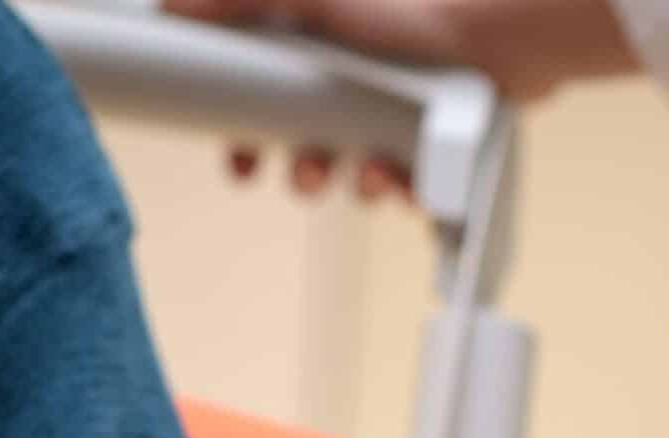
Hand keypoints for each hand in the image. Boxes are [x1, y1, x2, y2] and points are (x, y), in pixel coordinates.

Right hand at [165, 0, 640, 195]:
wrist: (499, 26)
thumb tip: (169, 4)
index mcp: (313, 43)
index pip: (262, 102)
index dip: (246, 139)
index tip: (240, 166)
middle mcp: (351, 77)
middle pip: (307, 144)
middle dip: (303, 171)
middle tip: (310, 176)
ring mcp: (394, 107)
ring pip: (356, 170)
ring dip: (354, 185)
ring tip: (368, 174)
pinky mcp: (437, 137)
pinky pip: (409, 183)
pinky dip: (403, 189)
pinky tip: (404, 179)